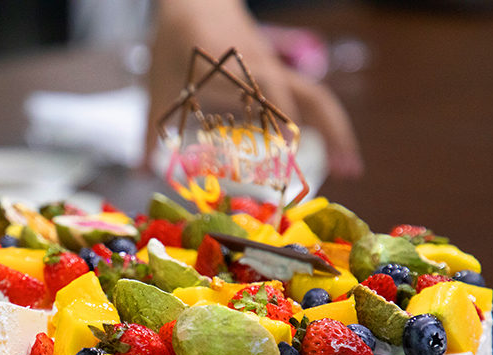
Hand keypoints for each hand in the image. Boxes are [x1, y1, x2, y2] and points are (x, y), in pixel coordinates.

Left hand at [146, 0, 362, 178]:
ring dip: (337, 130)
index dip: (281, 133)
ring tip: (351, 168)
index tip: (288, 167)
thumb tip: (141, 171)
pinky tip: (330, 153)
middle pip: (309, 99)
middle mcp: (262, 69)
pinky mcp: (277, 73)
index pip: (268, 101)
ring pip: (317, 97)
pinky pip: (308, 97)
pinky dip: (322, 124)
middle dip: (330, 135)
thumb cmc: (174, 42)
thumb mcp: (157, 87)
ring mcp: (274, 69)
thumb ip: (151, 131)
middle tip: (347, 174)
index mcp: (233, 70)